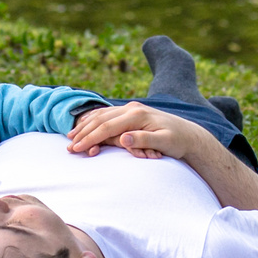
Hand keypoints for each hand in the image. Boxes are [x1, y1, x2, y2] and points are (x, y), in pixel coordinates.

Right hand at [66, 102, 203, 159]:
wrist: (189, 134)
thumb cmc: (177, 141)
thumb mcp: (164, 143)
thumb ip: (143, 140)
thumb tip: (123, 139)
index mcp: (137, 115)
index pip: (107, 127)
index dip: (90, 138)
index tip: (77, 149)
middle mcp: (132, 109)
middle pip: (101, 119)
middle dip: (83, 133)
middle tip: (68, 146)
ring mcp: (132, 109)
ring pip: (102, 115)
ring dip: (86, 126)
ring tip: (71, 137)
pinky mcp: (132, 112)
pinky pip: (108, 115)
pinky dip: (94, 121)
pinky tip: (85, 127)